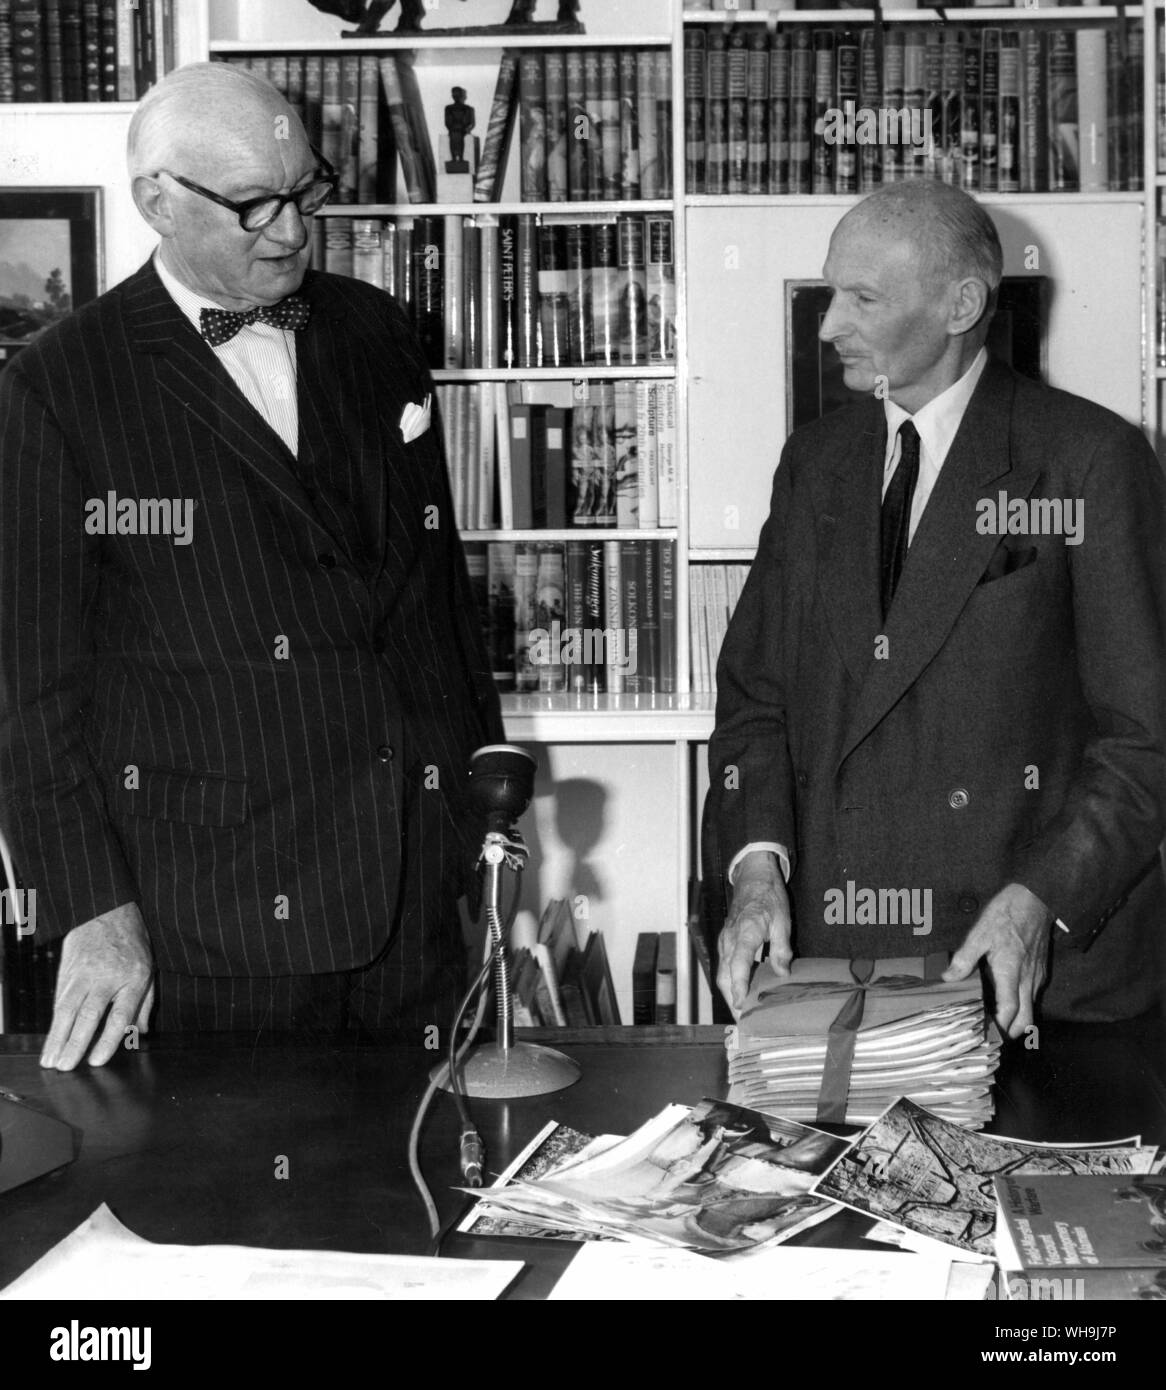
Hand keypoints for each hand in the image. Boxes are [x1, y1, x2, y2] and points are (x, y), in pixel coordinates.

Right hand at [40, 903, 154, 1070]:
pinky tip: (50, 1040)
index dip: (108, 1039)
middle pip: (90, 1014)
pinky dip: (53, 1022)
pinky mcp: (66, 971)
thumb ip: (144, 1003)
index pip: (120, 1014)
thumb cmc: (132, 944)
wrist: (107, 911)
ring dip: (57, 1037)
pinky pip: (59, 1000)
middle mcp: (106, 976)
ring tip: (50, 1061)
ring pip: (67, 1009)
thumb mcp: (148, 969)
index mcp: (133, 977)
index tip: (96, 1061)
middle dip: (75, 1043)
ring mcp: (83, 973)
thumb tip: (140, 1033)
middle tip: (65, 1068)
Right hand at [716, 852, 792, 1015]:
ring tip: (742, 1013)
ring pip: (721, 973)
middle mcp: (729, 939)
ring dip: (729, 993)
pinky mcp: (725, 942)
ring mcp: (724, 941)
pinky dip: (729, 982)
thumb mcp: (783, 920)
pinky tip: (741, 992)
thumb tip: (782, 974)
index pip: (738, 964)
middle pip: (724, 975)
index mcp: (745, 933)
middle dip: (731, 999)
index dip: (739, 986)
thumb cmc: (769, 897)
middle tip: (743, 1020)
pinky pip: (724, 966)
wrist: (753, 877)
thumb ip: (782, 948)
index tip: (741, 1005)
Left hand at [943, 882, 1053, 1038]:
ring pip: (1031, 1010)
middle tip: (990, 1037)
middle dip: (1009, 1033)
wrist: (1036, 900)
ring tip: (994, 1024)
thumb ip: (964, 959)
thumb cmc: (1007, 914)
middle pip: (1025, 1020)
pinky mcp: (1040, 971)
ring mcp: (1036, 977)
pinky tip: (1006, 1003)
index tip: (984, 1036)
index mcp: (1011, 973)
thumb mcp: (979, 933)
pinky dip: (1022, 1008)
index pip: (1009, 1010)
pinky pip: (1033, 998)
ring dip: (1016, 1022)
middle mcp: (1028, 980)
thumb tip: (948, 977)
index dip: (998, 1027)